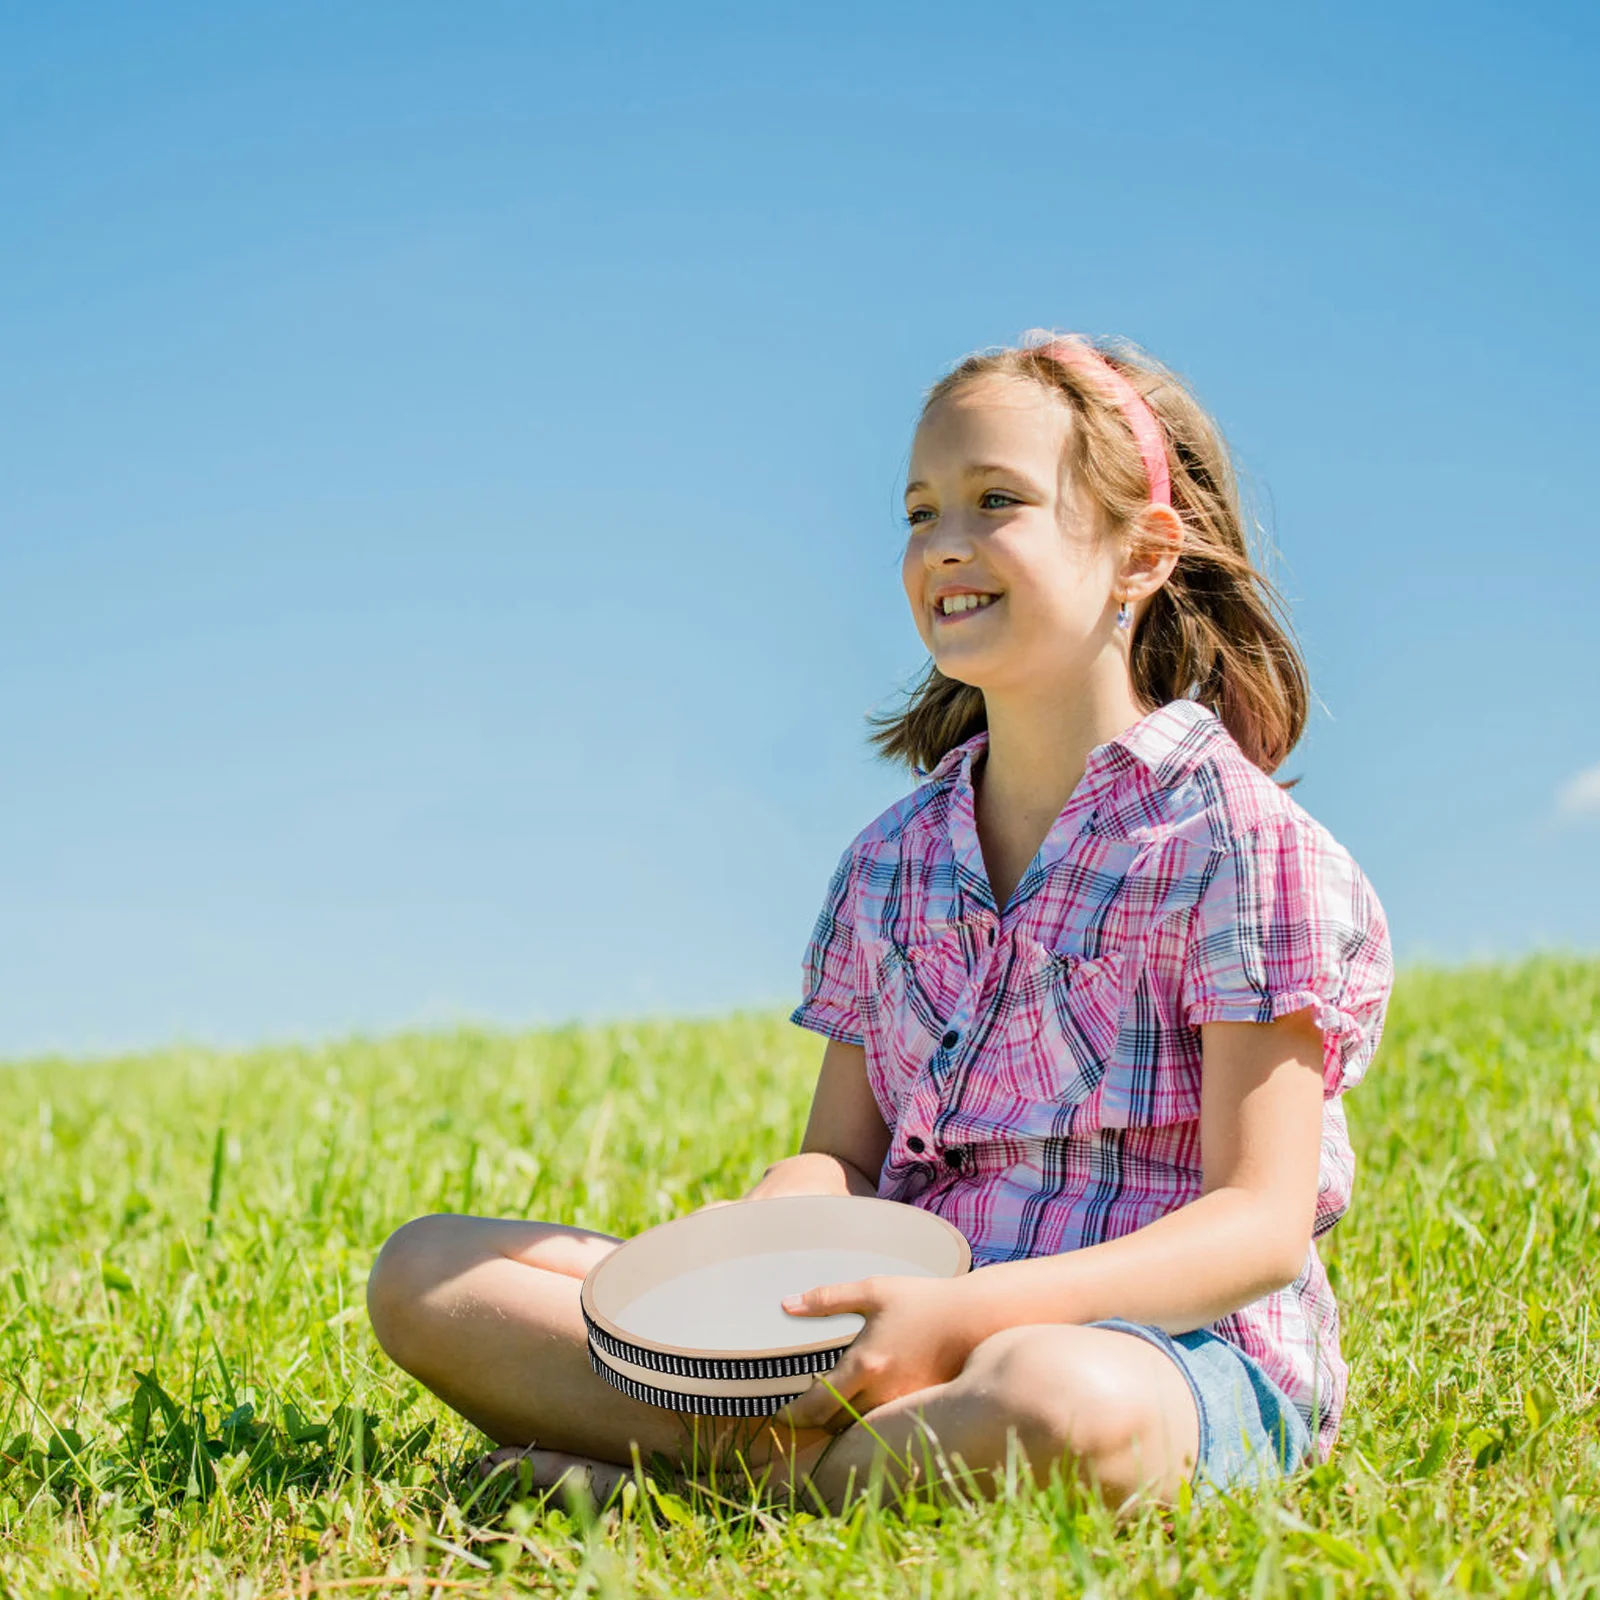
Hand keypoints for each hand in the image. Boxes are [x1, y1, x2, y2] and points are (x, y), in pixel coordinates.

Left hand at [768, 1275, 979, 1433]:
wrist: (974, 1319)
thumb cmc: (921, 1300)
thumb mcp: (873, 1291)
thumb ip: (827, 1298)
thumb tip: (785, 1304)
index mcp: (864, 1364)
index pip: (817, 1404)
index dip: (794, 1416)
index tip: (779, 1418)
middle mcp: (881, 1392)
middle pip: (835, 1425)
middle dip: (814, 1424)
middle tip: (797, 1417)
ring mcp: (901, 1405)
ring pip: (860, 1429)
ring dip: (840, 1425)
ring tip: (826, 1413)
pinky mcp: (918, 1409)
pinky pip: (884, 1426)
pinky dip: (867, 1423)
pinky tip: (862, 1410)